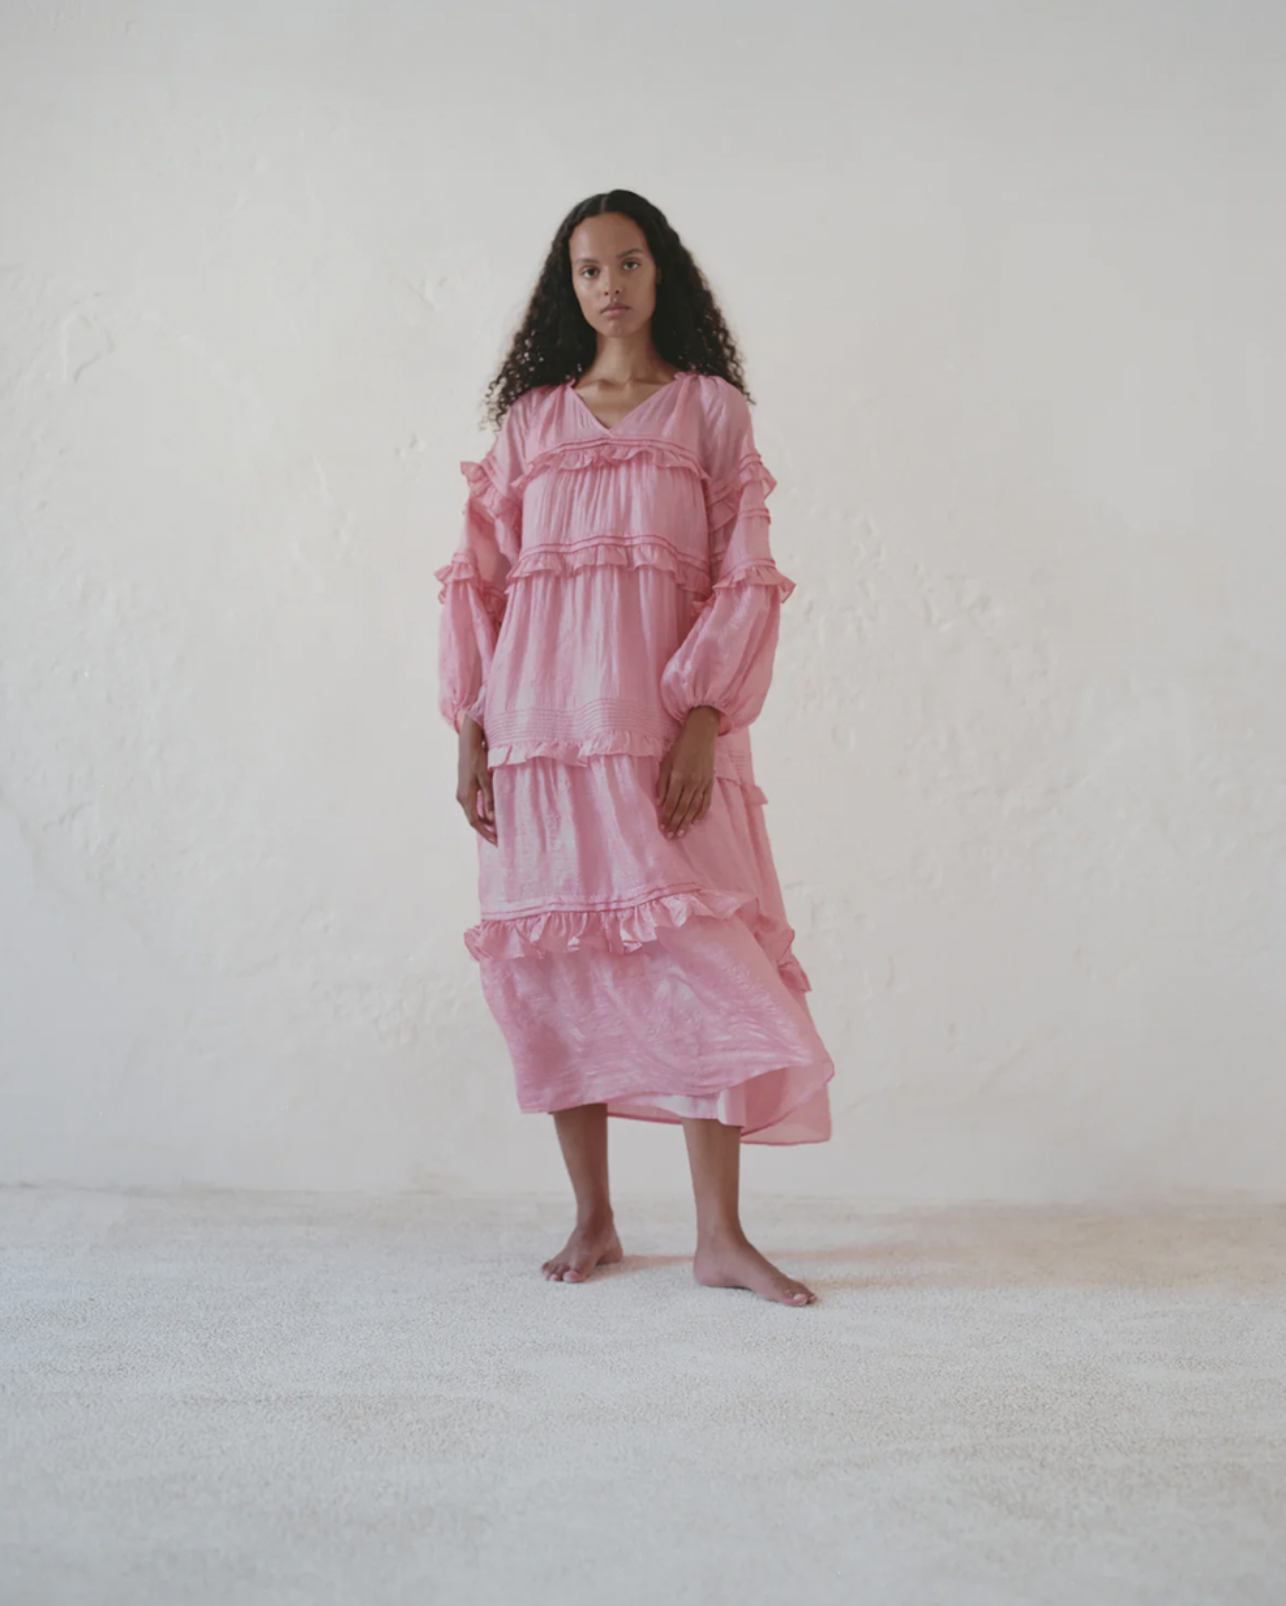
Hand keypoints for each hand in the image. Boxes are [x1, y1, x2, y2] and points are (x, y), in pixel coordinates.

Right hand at [456, 715, 496, 844]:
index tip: (496, 841)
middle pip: (473, 819)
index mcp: (466, 797)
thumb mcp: (486, 780)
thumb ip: (490, 799)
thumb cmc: (478, 760)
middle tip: (497, 838)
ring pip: (472, 812)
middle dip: (485, 830)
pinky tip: (490, 813)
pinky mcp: (464, 789)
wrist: (468, 745)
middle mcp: (461, 797)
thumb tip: (493, 818)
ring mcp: (461, 793)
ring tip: (496, 828)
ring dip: (483, 821)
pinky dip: (481, 812)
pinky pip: (472, 805)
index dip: (485, 833)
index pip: (475, 821)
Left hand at [656, 705, 719, 838]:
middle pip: (682, 809)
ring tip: (681, 833)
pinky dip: (701, 812)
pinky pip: (706, 801)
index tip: (662, 828)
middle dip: (675, 824)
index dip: (666, 817)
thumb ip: (662, 783)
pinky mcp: (710, 783)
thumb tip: (659, 803)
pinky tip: (695, 821)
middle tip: (670, 836)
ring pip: (693, 808)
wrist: (701, 735)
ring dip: (686, 822)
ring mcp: (702, 783)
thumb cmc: (680, 747)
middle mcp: (691, 783)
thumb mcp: (666, 762)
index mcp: (678, 777)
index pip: (671, 803)